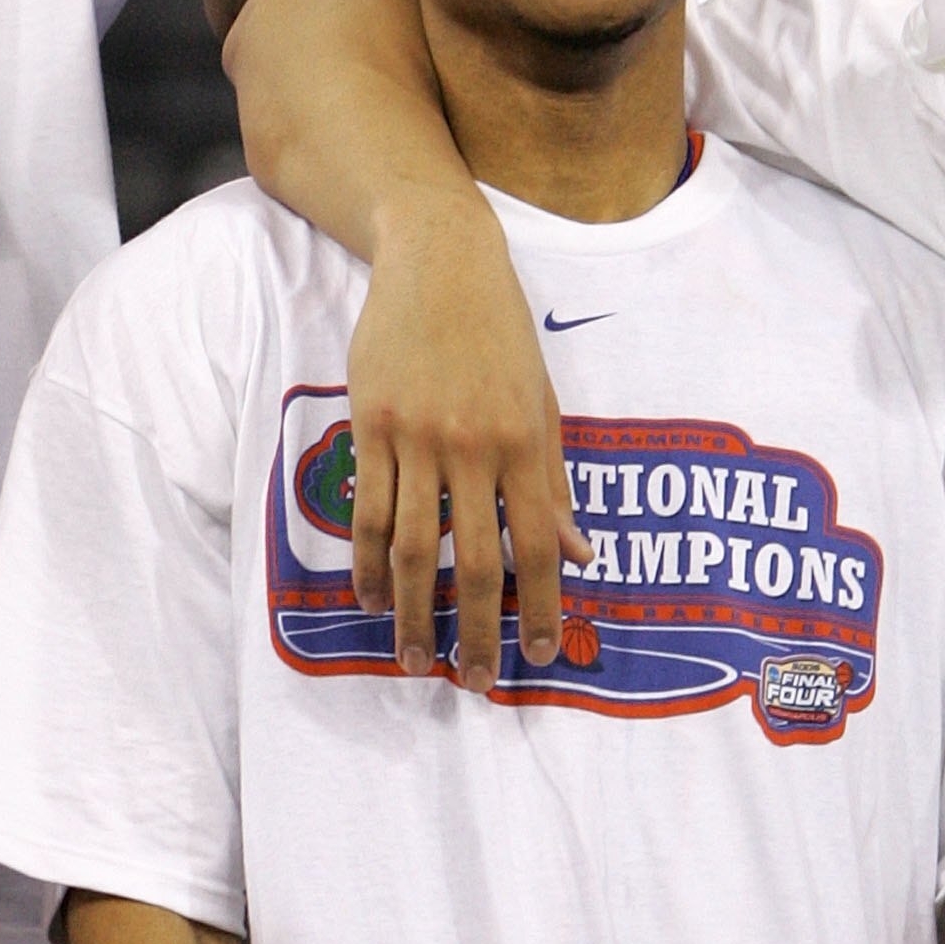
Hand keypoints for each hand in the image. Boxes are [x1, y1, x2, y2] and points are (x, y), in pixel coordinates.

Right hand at [347, 194, 590, 691]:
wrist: (439, 261)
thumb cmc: (501, 332)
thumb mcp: (542, 403)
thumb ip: (554, 483)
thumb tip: (577, 555)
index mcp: (525, 443)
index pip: (535, 545)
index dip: (538, 607)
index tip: (537, 654)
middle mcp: (472, 446)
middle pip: (471, 559)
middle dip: (475, 629)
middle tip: (474, 682)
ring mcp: (416, 437)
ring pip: (412, 544)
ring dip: (412, 609)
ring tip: (411, 655)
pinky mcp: (371, 424)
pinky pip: (368, 508)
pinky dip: (367, 560)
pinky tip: (371, 596)